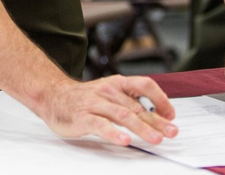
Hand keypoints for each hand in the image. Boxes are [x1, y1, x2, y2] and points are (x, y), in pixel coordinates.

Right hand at [36, 75, 177, 146]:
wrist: (53, 95)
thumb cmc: (85, 98)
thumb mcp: (109, 94)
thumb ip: (130, 103)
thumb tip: (157, 115)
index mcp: (117, 84)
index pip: (144, 85)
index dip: (161, 98)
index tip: (171, 114)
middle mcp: (108, 91)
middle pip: (137, 106)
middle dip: (157, 121)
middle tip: (172, 132)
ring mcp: (95, 103)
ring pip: (123, 115)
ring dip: (142, 128)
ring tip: (155, 139)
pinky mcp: (83, 117)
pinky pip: (101, 125)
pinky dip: (114, 133)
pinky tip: (124, 141)